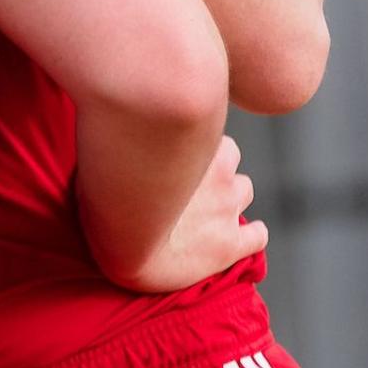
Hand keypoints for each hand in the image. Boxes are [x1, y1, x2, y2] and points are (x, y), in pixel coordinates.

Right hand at [106, 135, 268, 292]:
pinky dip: (250, 235)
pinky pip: (257, 235)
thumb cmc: (109, 196)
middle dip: (215, 166)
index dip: (193, 144)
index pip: (208, 131)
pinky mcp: (230, 245)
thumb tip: (120, 122)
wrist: (124, 245)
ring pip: (244, 190)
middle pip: (231, 158)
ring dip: (229, 196)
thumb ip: (132, 137)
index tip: (175, 155)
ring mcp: (227, 209)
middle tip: (188, 182)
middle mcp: (220, 174)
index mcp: (198, 146)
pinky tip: (236, 239)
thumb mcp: (115, 151)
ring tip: (204, 209)